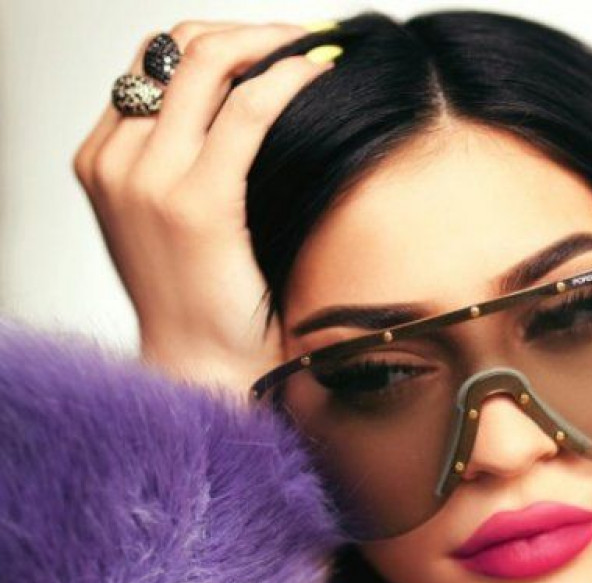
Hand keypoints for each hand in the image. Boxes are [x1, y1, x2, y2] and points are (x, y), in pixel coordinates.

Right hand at [73, 21, 335, 393]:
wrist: (199, 370)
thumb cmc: (198, 305)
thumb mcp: (168, 222)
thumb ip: (176, 163)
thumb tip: (234, 104)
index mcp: (102, 161)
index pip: (153, 63)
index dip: (216, 39)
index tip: (268, 42)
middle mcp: (115, 161)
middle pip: (176, 47)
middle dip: (246, 29)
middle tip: (301, 36)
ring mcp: (148, 180)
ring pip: (208, 61)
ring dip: (270, 40)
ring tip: (314, 47)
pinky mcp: (196, 203)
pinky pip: (248, 108)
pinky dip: (289, 77)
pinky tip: (320, 72)